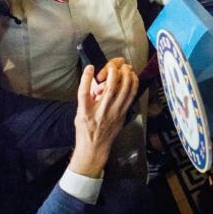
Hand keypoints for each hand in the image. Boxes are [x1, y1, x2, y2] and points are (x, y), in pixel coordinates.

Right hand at [68, 62, 137, 177]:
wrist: (94, 149)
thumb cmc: (85, 130)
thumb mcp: (79, 114)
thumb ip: (87, 99)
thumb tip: (96, 83)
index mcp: (85, 113)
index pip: (84, 94)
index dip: (87, 79)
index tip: (90, 67)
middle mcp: (101, 113)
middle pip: (110, 89)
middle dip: (113, 73)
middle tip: (113, 65)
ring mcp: (114, 114)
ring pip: (124, 91)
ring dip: (126, 76)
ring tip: (125, 67)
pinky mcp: (123, 114)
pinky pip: (131, 96)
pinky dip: (133, 84)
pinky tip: (133, 77)